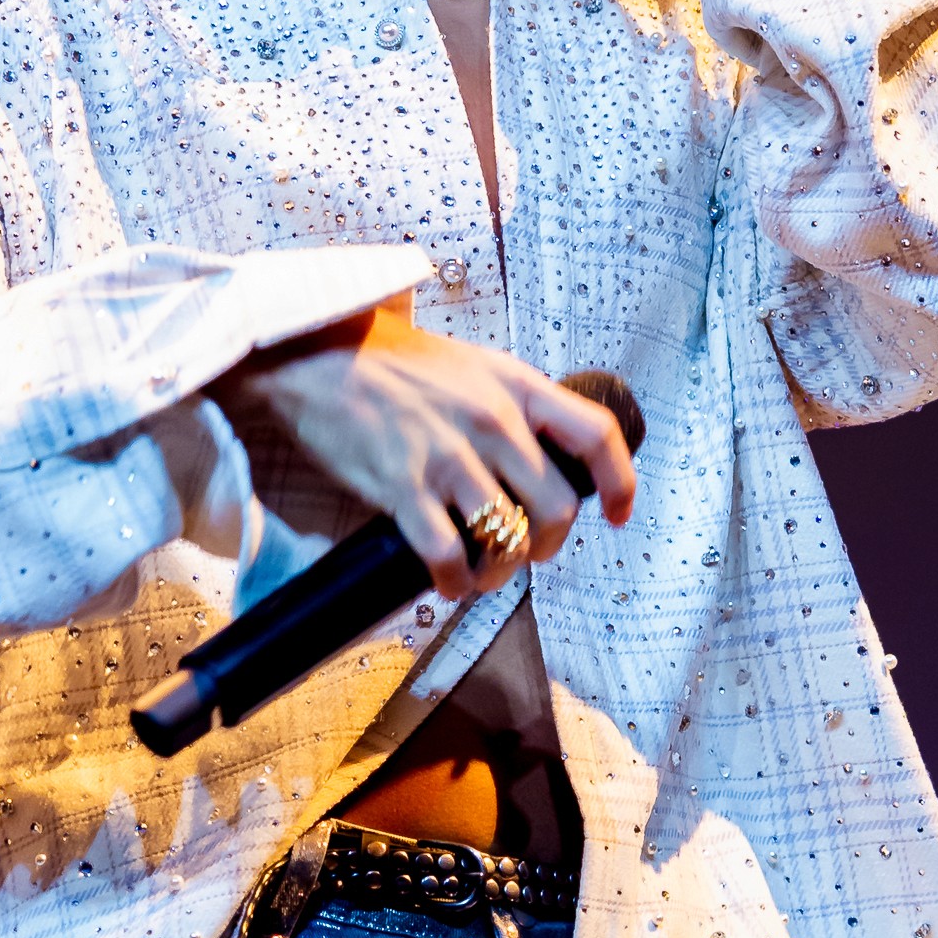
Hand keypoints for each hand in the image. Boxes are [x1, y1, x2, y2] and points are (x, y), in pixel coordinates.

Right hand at [212, 308, 638, 605]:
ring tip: (484, 572)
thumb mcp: (472, 365)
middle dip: (549, 544)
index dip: (620, 482)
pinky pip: (448, 554)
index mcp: (516, 387)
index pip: (595, 435)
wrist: (317, 354)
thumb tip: (541, 456)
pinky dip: (456, 582)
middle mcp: (493, 422)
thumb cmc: (393, 363)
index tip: (619, 513)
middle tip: (528, 550)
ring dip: (502, 570)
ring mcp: (449, 455)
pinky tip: (448, 582)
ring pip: (509, 538)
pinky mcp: (403, 485)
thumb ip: (511, 404)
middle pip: (558, 507)